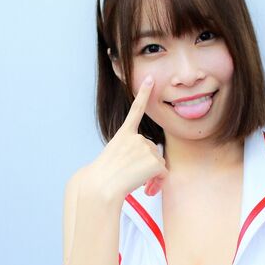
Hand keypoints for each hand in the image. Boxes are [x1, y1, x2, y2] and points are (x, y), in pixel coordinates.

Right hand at [81, 75, 167, 203]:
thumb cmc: (104, 177)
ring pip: (158, 164)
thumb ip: (134, 156)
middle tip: (132, 176)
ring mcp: (146, 148)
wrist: (101, 186)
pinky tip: (144, 186)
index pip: (135, 110)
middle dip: (147, 166)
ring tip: (134, 181)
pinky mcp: (154, 161)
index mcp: (123, 135)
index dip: (143, 94)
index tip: (149, 78)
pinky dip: (156, 182)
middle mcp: (136, 138)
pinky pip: (163, 174)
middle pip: (152, 151)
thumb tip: (153, 167)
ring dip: (151, 175)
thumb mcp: (116, 160)